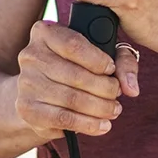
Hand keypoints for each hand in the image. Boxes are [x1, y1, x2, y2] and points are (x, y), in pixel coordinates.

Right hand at [12, 19, 122, 139]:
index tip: (111, 70)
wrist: (37, 92)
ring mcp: (26, 83)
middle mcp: (30, 55)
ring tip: (114, 111)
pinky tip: (102, 125)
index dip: (98, 60)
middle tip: (117, 96)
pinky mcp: (27, 109)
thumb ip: (122, 61)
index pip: (73, 44)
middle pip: (75, 75)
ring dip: (100, 109)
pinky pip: (63, 119)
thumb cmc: (73, 67)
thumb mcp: (99, 53)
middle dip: (104, 89)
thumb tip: (131, 87)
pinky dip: (88, 125)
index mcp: (44, 32)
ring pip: (71, 99)